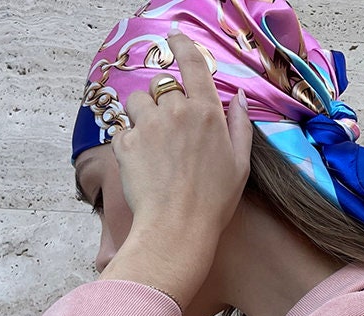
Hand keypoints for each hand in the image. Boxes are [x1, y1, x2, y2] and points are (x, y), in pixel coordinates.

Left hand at [99, 28, 252, 308]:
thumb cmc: (214, 203)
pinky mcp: (126, 144)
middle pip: (161, 86)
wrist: (177, 229)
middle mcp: (175, 111)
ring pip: (137, 102)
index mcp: (207, 112)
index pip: (192, 63)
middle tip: (168, 131)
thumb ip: (240, 126)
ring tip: (152, 146)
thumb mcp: (240, 165)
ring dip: (142, 117)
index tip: (174, 39)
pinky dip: (128, 143)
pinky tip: (141, 166)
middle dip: (162, 101)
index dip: (181, 45)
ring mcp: (148, 126)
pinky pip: (122, 131)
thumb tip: (236, 97)